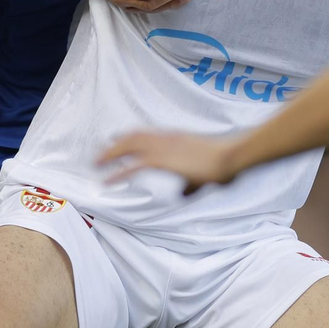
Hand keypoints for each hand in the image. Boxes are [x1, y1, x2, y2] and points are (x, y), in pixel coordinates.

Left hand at [98, 131, 240, 194]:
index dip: (129, 136)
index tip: (116, 139)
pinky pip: (132, 166)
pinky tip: (107, 180)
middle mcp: (165, 139)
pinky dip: (117, 173)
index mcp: (175, 137)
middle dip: (115, 146)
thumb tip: (181, 194)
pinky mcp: (162, 161)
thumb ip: (189, 185)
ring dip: (111, 155)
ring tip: (97, 164)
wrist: (231, 156)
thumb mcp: (203, 176)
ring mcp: (162, 148)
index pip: (145, 133)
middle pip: (132, 137)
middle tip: (101, 155)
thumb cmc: (223, 163)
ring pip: (128, 147)